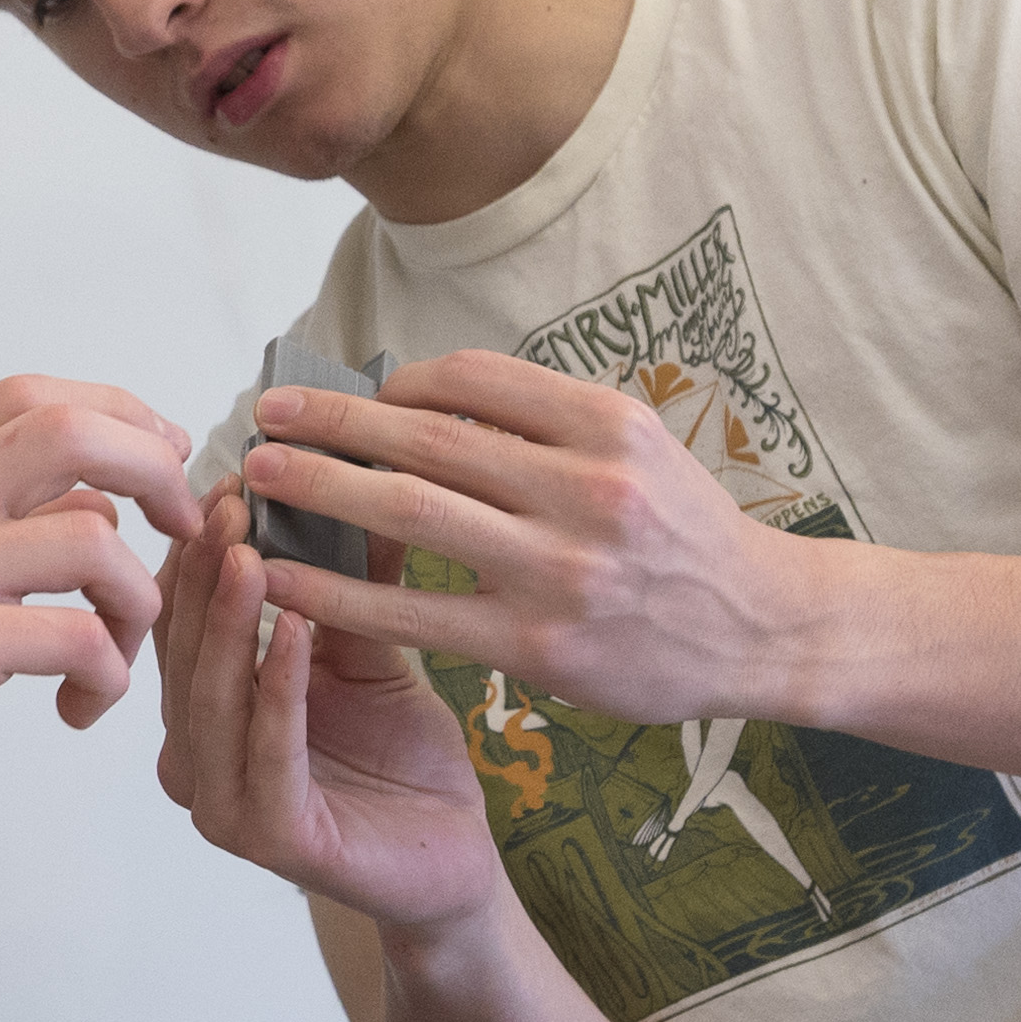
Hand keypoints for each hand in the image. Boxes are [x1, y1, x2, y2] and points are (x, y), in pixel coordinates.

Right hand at [0, 374, 198, 837]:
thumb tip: (91, 501)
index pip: (29, 396)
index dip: (117, 413)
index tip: (162, 455)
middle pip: (69, 431)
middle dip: (154, 470)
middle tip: (183, 527)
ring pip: (95, 540)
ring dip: (136, 600)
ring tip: (114, 654)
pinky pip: (80, 635)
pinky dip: (107, 673)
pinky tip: (81, 703)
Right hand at [152, 491, 513, 938]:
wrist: (453, 861)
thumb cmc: (402, 762)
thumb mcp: (372, 653)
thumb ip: (349, 586)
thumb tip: (353, 479)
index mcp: (204, 709)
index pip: (182, 618)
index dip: (199, 550)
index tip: (228, 481)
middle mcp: (195, 756)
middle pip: (184, 650)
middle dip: (205, 571)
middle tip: (229, 500)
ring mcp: (222, 804)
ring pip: (211, 697)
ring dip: (230, 621)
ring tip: (248, 552)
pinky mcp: (268, 838)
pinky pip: (266, 750)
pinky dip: (278, 688)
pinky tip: (297, 631)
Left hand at [232, 351, 819, 723]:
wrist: (764, 628)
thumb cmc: (684, 533)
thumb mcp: (638, 448)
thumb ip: (543, 421)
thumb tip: (421, 397)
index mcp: (605, 424)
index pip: (472, 378)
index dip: (394, 383)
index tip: (347, 394)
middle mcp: (585, 487)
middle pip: (425, 437)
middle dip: (329, 423)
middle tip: (263, 414)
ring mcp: (559, 567)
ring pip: (408, 512)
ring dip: (318, 488)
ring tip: (257, 476)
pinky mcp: (535, 643)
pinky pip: (412, 611)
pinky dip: (337, 590)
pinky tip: (283, 580)